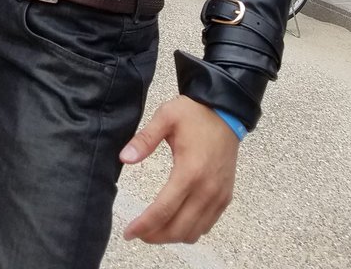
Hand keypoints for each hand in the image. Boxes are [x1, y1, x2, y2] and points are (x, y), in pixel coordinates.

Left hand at [119, 96, 239, 243]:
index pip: (164, 210)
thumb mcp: (166, 117)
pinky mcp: (225, 198)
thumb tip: (124, 158)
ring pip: (193, 233)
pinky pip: (206, 226)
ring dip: (172, 236)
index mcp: (190, 172)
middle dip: (155, 236)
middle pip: (179, 229)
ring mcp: (219, 197)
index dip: (144, 225)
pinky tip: (175, 221)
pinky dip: (189, 231)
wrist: (226, 113)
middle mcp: (207, 190)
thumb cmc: (195, 114)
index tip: (128, 232)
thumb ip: (144, 139)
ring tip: (154, 229)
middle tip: (138, 232)